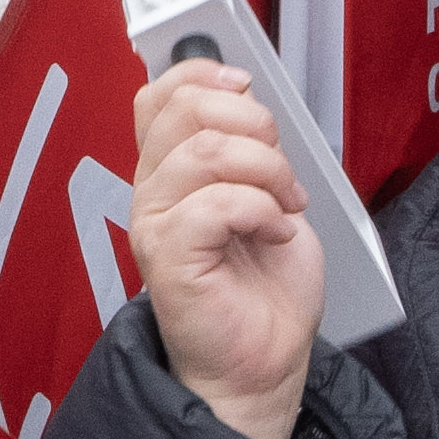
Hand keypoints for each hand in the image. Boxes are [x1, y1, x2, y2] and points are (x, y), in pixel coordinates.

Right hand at [124, 58, 323, 438]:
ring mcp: (154, 224)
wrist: (262, 363)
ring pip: (204, 152)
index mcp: (170, 172)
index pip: (159, 94)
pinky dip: (262, 211)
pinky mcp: (166, 257)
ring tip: (285, 207)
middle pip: (182, 110)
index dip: (202, 75)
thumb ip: (247, 150)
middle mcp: (153, 192)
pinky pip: (214, 204)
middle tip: (280, 170)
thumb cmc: (262, 291)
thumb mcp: (265, 197)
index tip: (248, 90)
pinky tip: (276, 234)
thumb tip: (249, 103)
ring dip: (266, 171)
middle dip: (251, 125)